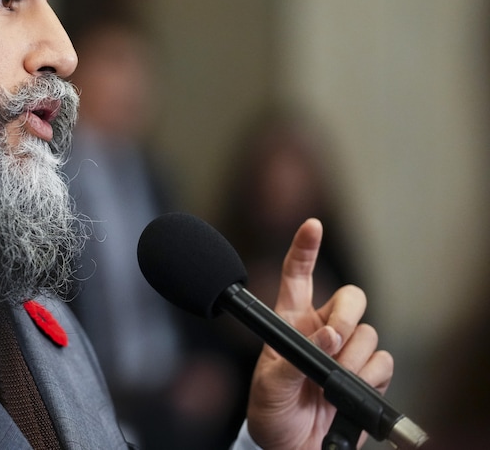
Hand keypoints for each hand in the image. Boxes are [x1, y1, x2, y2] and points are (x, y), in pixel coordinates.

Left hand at [246, 219, 393, 449]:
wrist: (290, 446)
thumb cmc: (271, 412)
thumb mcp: (269, 385)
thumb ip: (295, 360)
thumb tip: (328, 337)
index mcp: (291, 322)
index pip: (298, 276)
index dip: (305, 248)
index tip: (312, 225)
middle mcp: (322, 330)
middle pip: (351, 299)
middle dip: (347, 316)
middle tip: (333, 341)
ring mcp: (346, 351)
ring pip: (369, 333)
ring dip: (354, 357)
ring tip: (329, 383)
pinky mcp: (367, 374)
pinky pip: (384, 362)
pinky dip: (369, 376)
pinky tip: (348, 390)